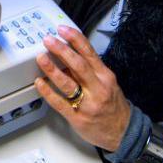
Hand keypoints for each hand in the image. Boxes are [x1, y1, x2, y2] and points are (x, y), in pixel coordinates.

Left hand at [34, 25, 130, 151]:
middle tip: (48, 40)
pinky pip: (60, 103)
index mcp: (104, 76)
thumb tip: (66, 56)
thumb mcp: (106, 83)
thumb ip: (89, 70)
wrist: (123, 132)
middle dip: (62, 50)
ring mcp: (87, 103)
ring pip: (68, 84)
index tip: (63, 30)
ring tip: (41, 58)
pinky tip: (40, 83)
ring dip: (52, 69)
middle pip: (78, 65)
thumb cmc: (112, 105)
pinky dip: (48, 92)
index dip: (75, 39)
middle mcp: (97, 88)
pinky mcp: (77, 117)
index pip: (89, 53)